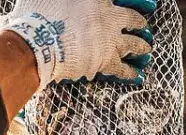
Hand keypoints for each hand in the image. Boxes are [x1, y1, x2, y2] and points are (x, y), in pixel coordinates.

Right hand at [0, 0, 154, 88]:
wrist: (39, 43)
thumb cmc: (39, 16)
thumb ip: (62, 0)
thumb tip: (62, 1)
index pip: (122, 2)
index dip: (133, 5)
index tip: (146, 6)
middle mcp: (108, 18)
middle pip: (132, 20)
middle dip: (140, 24)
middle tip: (145, 30)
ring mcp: (108, 40)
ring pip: (132, 44)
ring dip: (140, 48)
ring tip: (147, 52)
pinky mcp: (103, 62)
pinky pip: (121, 69)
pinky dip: (130, 73)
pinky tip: (138, 76)